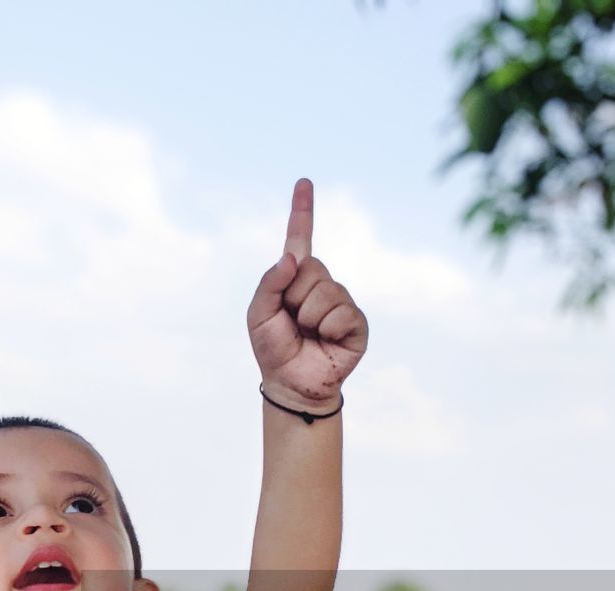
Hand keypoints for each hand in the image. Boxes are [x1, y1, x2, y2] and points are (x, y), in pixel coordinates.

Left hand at [247, 177, 367, 412]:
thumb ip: (269, 283)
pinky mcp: (356, 322)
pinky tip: (326, 341)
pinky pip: (341, 312)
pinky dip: (327, 328)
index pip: (300, 239)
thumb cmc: (273, 350)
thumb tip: (293, 257)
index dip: (302, 211)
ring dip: (309, 317)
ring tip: (308, 334)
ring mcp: (341, 302)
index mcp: (295, 279)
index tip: (304, 182)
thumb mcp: (258, 314)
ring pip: (325, 291)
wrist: (291, 384)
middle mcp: (321, 285)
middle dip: (295, 297)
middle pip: (311, 268)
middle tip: (294, 322)